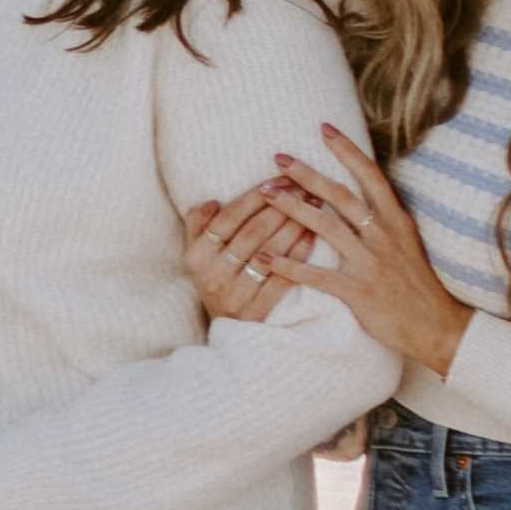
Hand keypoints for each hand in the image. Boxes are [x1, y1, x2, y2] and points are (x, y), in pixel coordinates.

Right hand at [180, 185, 307, 326]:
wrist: (228, 330)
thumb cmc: (218, 279)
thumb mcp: (198, 253)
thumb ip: (198, 224)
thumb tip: (212, 201)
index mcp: (196, 257)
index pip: (227, 218)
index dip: (255, 196)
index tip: (279, 179)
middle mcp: (213, 276)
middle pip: (252, 232)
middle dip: (282, 206)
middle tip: (305, 187)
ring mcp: (235, 295)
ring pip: (270, 252)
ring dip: (295, 224)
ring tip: (315, 204)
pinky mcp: (258, 311)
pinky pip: (284, 277)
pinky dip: (299, 254)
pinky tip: (313, 235)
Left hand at [264, 128, 477, 377]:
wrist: (437, 325)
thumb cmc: (417, 283)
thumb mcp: (406, 242)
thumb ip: (382, 219)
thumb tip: (356, 194)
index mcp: (395, 219)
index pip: (370, 174)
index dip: (347, 149)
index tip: (323, 128)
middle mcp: (382, 234)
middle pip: (340, 194)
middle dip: (307, 174)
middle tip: (277, 158)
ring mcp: (370, 262)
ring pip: (325, 226)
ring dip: (291, 208)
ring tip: (264, 194)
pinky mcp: (357, 291)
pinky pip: (316, 275)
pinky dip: (288, 265)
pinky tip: (263, 257)